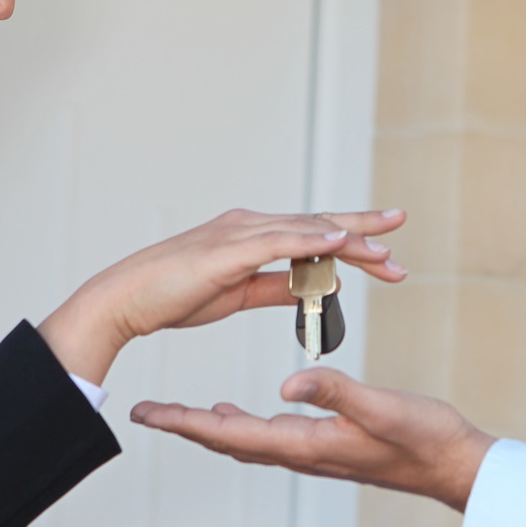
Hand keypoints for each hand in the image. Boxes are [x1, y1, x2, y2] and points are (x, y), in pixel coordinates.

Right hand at [38, 208, 407, 383]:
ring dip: (349, 239)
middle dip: (363, 231)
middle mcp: (250, 225)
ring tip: (386, 250)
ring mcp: (239, 233)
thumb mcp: (239, 294)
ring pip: (307, 231)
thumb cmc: (173, 297)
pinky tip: (340, 242)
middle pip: (319, 226)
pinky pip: (279, 242)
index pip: (313, 234)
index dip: (352, 241)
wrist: (124, 300)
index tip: (387, 253)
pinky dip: (312, 240)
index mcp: (253, 235)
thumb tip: (322, 286)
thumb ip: (280, 287)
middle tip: (401, 228)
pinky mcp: (228, 250)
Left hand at [130, 366, 494, 510]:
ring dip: (209, 428)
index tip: (148, 414)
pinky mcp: (328, 444)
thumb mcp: (382, 407)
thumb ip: (336, 393)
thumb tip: (286, 384)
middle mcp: (303, 452)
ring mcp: (314, 451)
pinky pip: (271, 435)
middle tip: (145, 413)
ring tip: (179, 414)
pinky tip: (238, 412)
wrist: (456, 465)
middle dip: (184, 427)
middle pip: (228, 441)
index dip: (186, 423)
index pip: (232, 435)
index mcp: (307, 443)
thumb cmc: (425, 438)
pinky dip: (243, 425)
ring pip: (247, 439)